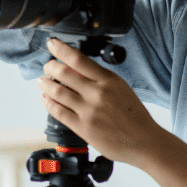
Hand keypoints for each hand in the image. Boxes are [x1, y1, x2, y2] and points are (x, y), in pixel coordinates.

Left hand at [37, 38, 159, 164]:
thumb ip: (101, 79)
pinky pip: (58, 112)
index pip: (79, 59)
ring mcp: (88, 111)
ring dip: (46, 84)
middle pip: (64, 73)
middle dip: (50, 67)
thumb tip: (78, 70)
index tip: (52, 44)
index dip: (61, 50)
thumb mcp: (121, 88)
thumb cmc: (135, 116)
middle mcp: (97, 93)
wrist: (144, 141)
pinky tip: (45, 98)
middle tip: (47, 66)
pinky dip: (48, 103)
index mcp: (108, 80)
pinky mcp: (82, 128)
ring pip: (57, 92)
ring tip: (42, 81)